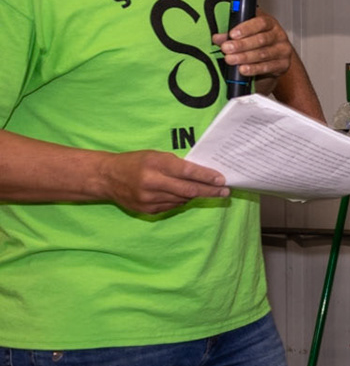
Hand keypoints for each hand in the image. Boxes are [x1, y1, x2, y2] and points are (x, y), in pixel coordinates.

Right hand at [99, 150, 228, 214]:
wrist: (107, 177)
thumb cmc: (136, 162)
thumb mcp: (155, 156)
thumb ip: (177, 165)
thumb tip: (202, 176)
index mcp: (155, 164)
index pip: (187, 171)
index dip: (206, 177)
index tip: (221, 180)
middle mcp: (152, 182)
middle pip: (188, 189)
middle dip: (210, 191)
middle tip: (225, 192)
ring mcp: (149, 198)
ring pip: (182, 199)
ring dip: (197, 196)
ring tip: (209, 192)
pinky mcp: (147, 210)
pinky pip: (172, 206)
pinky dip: (182, 201)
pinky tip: (187, 196)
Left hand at [212, 11, 292, 80]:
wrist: (272, 59)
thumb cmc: (258, 42)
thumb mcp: (246, 34)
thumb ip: (232, 35)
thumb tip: (217, 38)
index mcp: (270, 23)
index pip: (261, 23)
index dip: (246, 28)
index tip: (232, 34)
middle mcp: (279, 35)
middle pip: (261, 39)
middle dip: (241, 45)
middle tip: (226, 48)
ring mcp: (283, 50)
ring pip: (263, 54)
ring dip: (245, 57)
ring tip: (230, 59)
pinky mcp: (283, 64)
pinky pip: (268, 67)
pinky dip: (254, 69)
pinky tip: (243, 69)